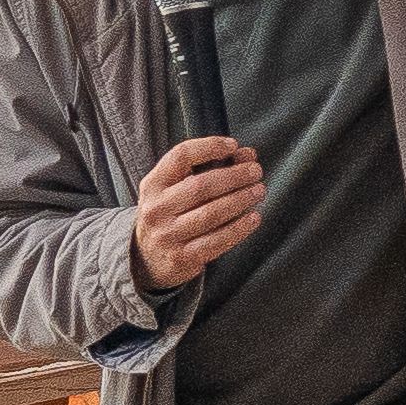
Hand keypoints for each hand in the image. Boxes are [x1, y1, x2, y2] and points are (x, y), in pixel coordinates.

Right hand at [134, 133, 264, 291]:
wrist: (147, 259)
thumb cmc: (170, 215)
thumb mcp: (174, 189)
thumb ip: (207, 168)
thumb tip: (246, 154)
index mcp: (153, 185)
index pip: (180, 156)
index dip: (209, 147)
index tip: (233, 145)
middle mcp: (156, 209)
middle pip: (201, 186)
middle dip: (234, 176)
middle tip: (255, 171)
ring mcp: (167, 235)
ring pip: (211, 214)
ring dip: (240, 200)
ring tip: (258, 191)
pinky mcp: (181, 257)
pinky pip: (216, 241)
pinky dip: (239, 228)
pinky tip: (253, 218)